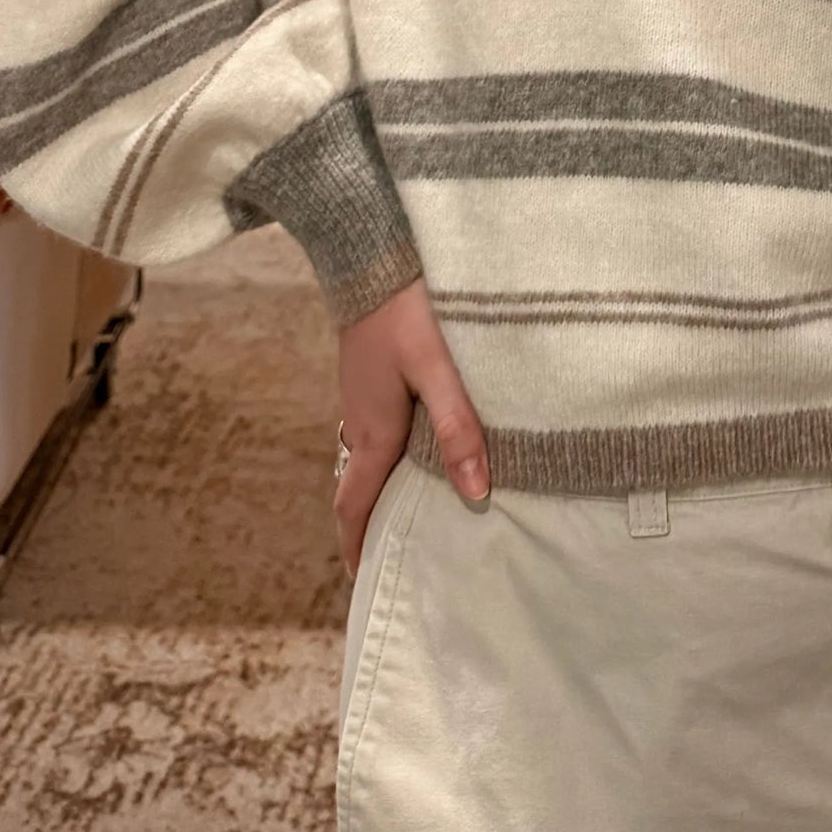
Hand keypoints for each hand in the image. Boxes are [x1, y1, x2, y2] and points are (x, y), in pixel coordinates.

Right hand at [334, 276, 489, 573]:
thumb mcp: (438, 368)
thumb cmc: (405, 307)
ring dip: (388, 486)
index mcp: (373, 431)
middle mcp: (361, 420)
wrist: (371, 250)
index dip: (357, 546)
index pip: (355, 505)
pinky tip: (428, 444)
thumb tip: (476, 493)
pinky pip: (381, 427)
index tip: (363, 580)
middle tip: (402, 553)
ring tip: (422, 507)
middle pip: (363, 486)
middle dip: (376, 523)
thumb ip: (458, 427)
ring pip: (374, 456)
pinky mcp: (374, 373)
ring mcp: (364, 395)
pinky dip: (397, 452)